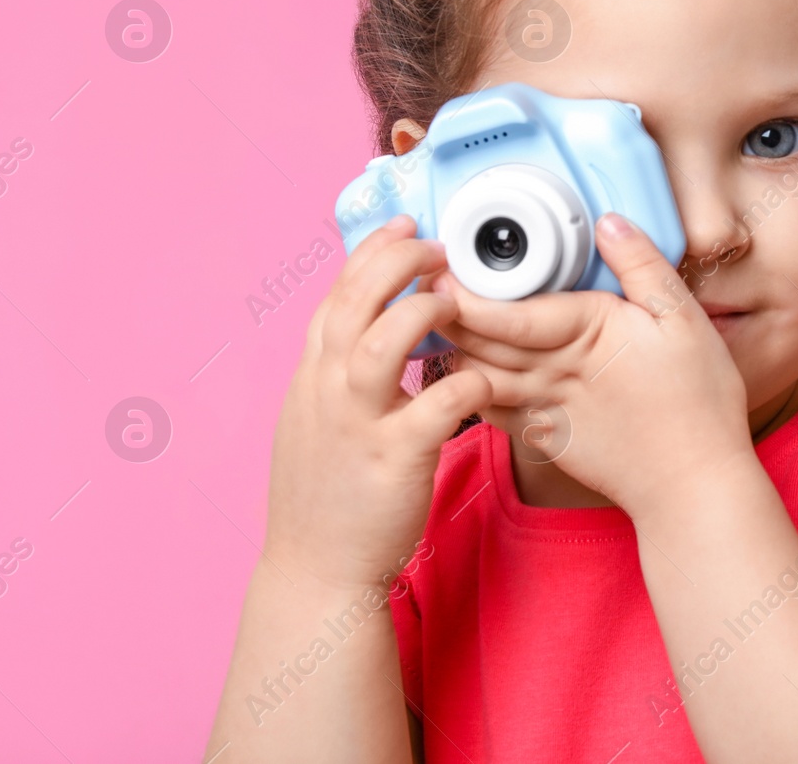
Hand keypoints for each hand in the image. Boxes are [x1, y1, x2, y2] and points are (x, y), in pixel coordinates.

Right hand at [264, 215, 493, 590]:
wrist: (316, 571)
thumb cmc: (327, 497)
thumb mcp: (317, 422)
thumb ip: (338, 373)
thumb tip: (367, 330)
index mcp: (312, 377)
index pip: (336, 294)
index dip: (370, 253)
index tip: (403, 226)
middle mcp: (326, 390)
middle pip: (355, 300)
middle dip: (397, 260)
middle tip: (438, 246)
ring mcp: (357, 423)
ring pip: (383, 340)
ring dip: (424, 309)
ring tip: (457, 299)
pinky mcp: (394, 459)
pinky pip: (436, 405)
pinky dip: (465, 381)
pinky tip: (485, 376)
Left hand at [434, 211, 753, 519]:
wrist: (693, 484)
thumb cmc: (697, 402)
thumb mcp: (685, 319)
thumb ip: (642, 266)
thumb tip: (608, 222)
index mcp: (585, 333)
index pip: (506, 312)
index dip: (463, 291)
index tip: (436, 268)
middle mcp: (554, 373)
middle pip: (480, 341)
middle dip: (443, 314)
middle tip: (417, 288)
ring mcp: (546, 410)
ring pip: (478, 377)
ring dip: (452, 351)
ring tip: (430, 325)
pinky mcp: (546, 438)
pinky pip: (493, 411)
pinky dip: (469, 390)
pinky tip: (461, 373)